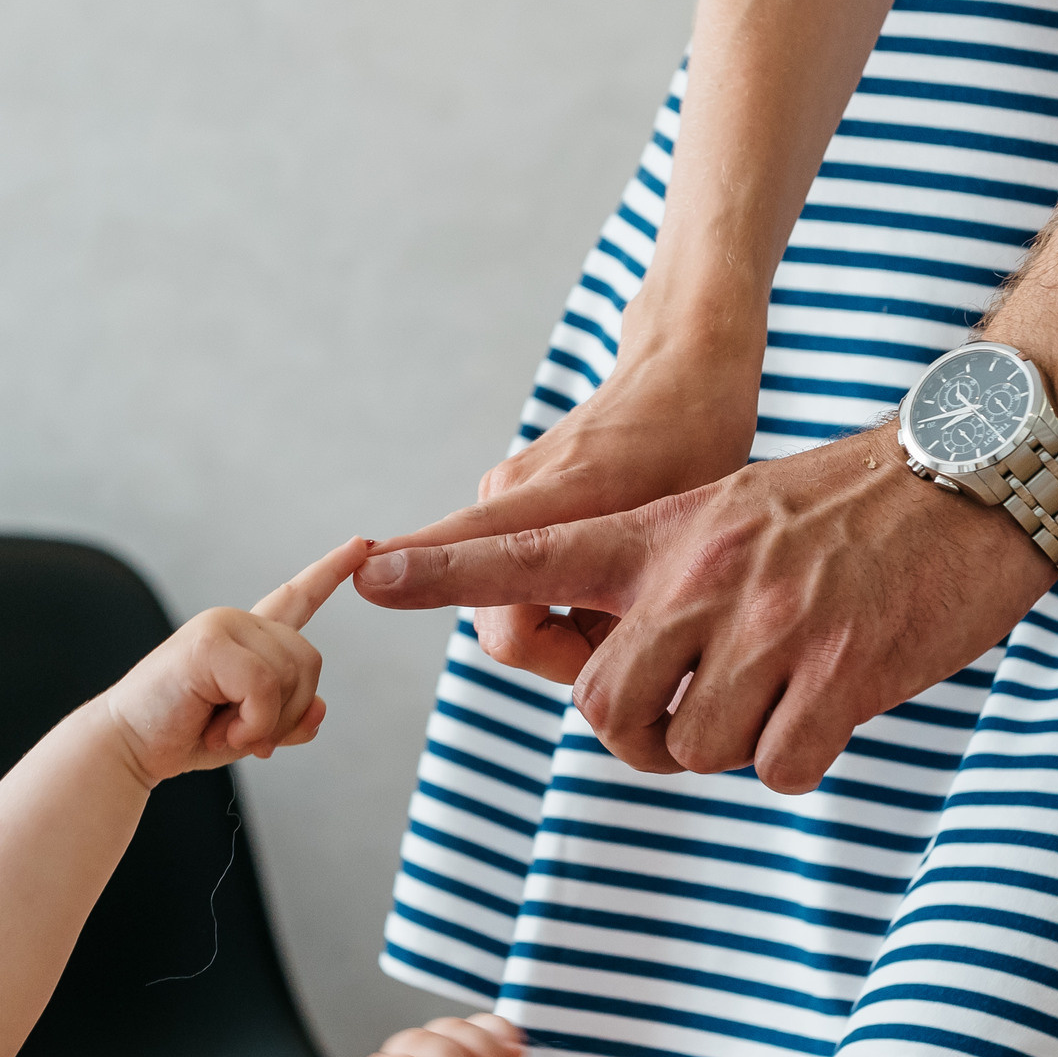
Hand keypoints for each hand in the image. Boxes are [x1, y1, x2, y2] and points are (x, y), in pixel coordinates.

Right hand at [100, 537, 366, 787]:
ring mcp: (222, 627)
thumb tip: (320, 711)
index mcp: (247, 637)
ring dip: (264, 721)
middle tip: (240, 733)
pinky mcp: (210, 643)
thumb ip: (289, 720)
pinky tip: (220, 731)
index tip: (360, 546)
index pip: (296, 597)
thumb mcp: (251, 732)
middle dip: (286, 711)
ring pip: (291, 675)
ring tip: (223, 729)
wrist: (128, 746)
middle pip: (310, 661)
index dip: (330, 573)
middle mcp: (237, 622)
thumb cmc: (183, 733)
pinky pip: (265, 687)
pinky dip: (251, 723)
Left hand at [355, 425, 1057, 792]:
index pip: (533, 552)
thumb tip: (627, 676)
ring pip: (690, 748)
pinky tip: (832, 708)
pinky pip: (777, 768)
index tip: (373, 572)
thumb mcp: (735, 515)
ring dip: (728, 747)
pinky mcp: (837, 674)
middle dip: (638, 736)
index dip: (449, 571)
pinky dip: (798, 759)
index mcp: (664, 533)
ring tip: (780, 695)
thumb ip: (667, 581)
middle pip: (604, 708)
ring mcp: (768, 627)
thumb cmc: (852, 509)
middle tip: (689, 719)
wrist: (973, 479)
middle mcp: (700, 578)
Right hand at [380, 328, 762, 683]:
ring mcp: (502, 497)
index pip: (471, 544)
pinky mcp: (508, 504)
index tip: (362, 578)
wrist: (681, 373)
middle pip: (502, 627)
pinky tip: (609, 587)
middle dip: (561, 658)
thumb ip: (640, 607)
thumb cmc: (696, 448)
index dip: (421, 572)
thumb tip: (609, 683)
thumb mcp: (690, 531)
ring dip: (567, 633)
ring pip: (510, 613)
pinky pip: (517, 586)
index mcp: (559, 496)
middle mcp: (510, 495)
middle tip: (630, 645)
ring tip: (630, 607)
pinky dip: (559, 605)